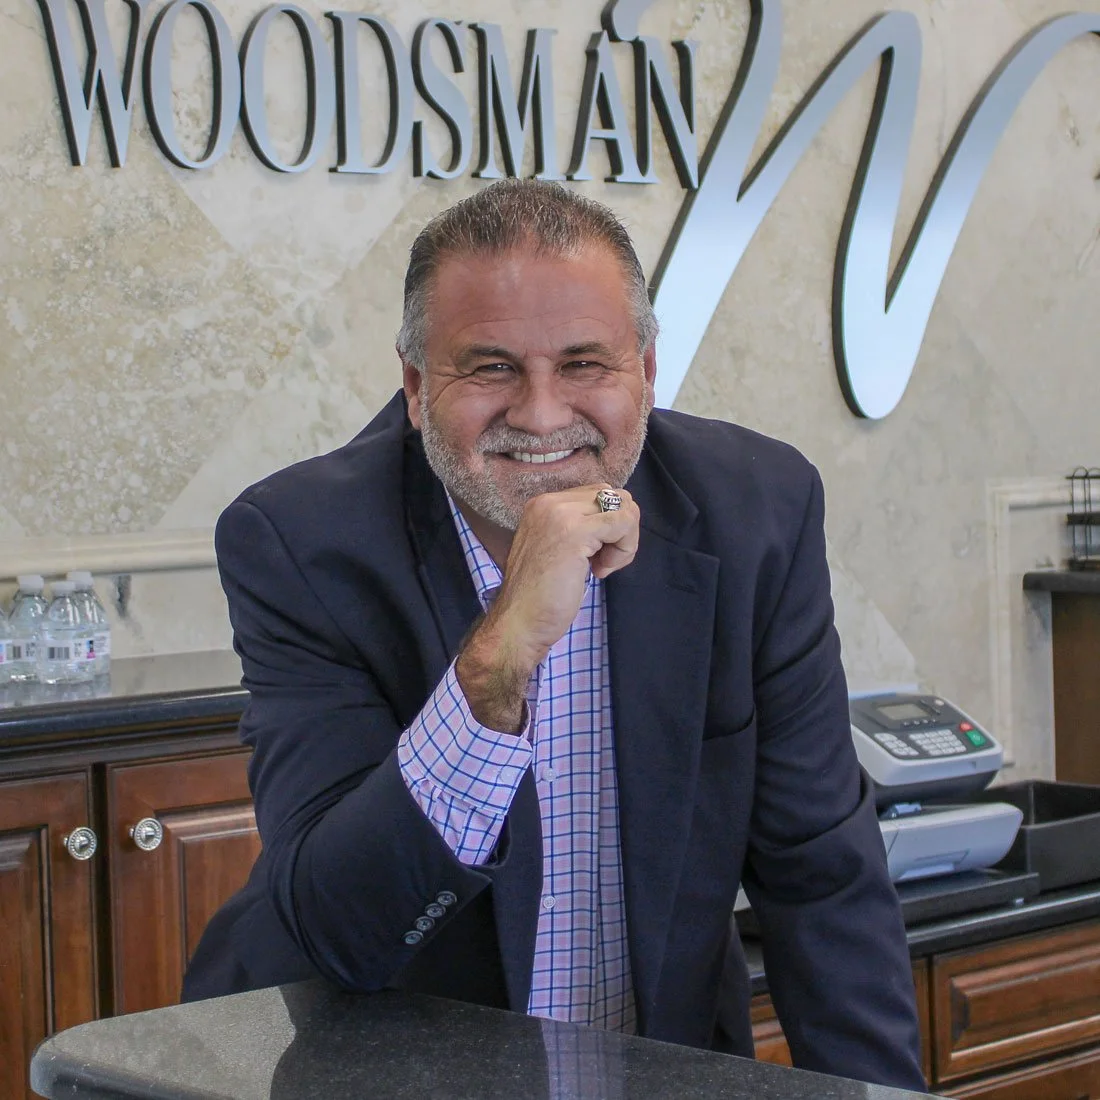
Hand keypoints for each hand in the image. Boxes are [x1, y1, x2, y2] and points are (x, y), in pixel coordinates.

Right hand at [455, 484, 639, 731]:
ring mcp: (561, 514)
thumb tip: (620, 518)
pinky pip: (623, 524)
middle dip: (622, 530)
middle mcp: (550, 502)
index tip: (594, 556)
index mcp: (543, 504)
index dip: (609, 525)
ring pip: (624, 508)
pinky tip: (601, 572)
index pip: (598, 494)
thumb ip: (579, 528)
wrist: (519, 623)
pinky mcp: (575, 531)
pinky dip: (624, 550)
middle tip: (603, 562)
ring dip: (625, 541)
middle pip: (615, 496)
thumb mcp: (558, 549)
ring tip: (602, 567)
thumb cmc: (540, 597)